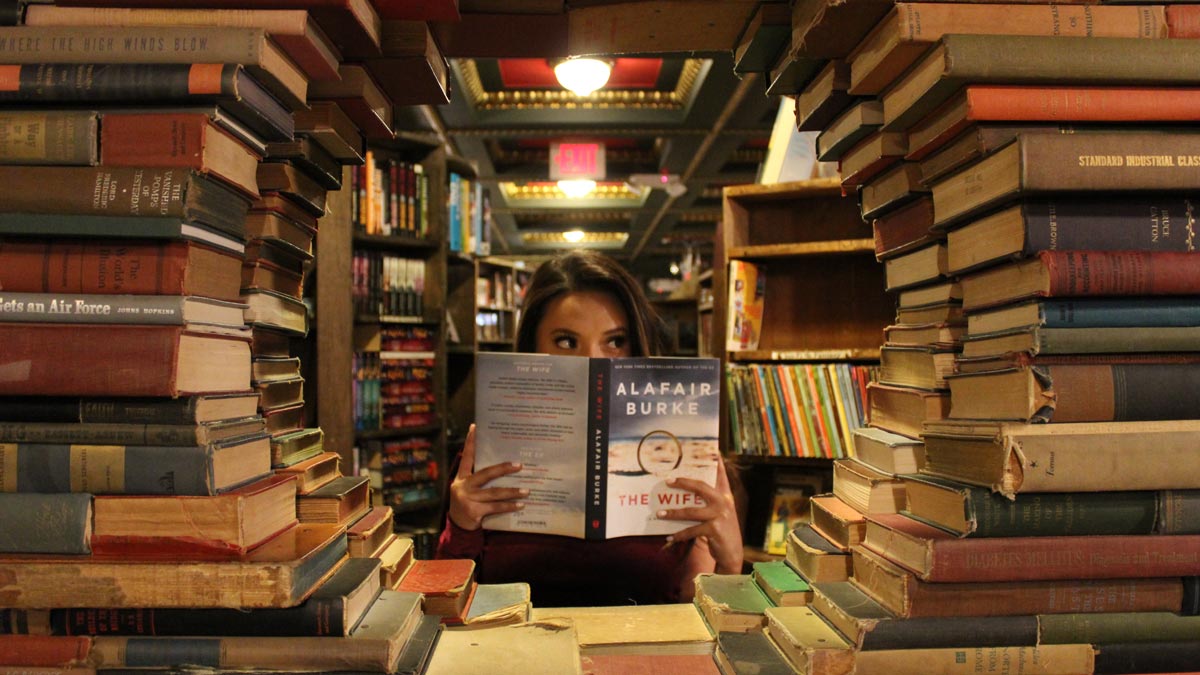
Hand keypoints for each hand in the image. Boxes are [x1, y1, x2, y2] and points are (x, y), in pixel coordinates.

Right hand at [447, 424, 528, 530]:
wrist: (458, 526)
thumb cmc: (468, 503)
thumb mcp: (468, 489)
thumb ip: (479, 479)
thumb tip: (504, 467)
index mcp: (462, 477)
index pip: (466, 457)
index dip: (470, 442)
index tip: (475, 427)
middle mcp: (463, 486)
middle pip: (486, 474)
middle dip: (504, 468)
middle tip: (520, 465)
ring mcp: (468, 499)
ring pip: (494, 493)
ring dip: (512, 491)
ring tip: (527, 490)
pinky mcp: (473, 511)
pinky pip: (495, 507)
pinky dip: (509, 506)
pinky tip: (520, 505)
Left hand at [658, 453, 743, 573]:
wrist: (732, 553)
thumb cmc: (722, 531)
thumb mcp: (721, 514)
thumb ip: (710, 502)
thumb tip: (687, 493)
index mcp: (725, 496)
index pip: (720, 476)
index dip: (716, 463)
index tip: (713, 450)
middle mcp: (724, 502)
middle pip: (700, 487)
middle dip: (683, 482)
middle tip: (668, 480)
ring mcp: (720, 515)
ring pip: (691, 511)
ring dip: (673, 513)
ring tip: (659, 514)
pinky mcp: (714, 529)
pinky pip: (691, 530)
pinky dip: (679, 535)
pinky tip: (669, 537)